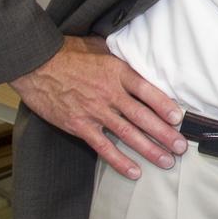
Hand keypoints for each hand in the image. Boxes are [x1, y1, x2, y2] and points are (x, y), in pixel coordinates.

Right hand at [10, 35, 186, 179]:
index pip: (148, 90)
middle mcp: (110, 93)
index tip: (179, 118)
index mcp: (118, 72)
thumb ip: (121, 57)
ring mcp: (95, 111)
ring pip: (128, 134)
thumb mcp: (101, 47)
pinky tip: (134, 171)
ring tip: (166, 161)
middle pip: (143, 116)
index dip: (165, 105)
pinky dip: (119, 161)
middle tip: (181, 147)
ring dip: (149, 149)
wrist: (36, 64)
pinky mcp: (79, 126)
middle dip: (165, 134)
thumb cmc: (69, 53)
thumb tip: (140, 56)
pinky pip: (103, 147)